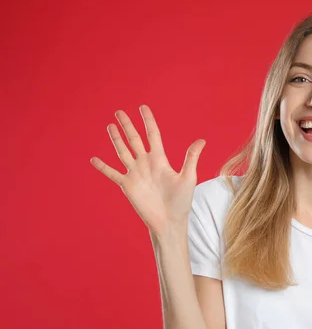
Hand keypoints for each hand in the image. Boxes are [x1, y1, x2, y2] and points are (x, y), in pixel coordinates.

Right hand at [90, 105, 205, 237]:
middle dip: (127, 125)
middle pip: (134, 139)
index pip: (152, 135)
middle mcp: (146, 163)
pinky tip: (94, 159)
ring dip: (116, 139)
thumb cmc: (181, 201)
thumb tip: (202, 140)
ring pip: (122, 152)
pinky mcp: (127, 186)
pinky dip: (103, 167)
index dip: (148, 121)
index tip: (143, 107)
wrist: (169, 221)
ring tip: (110, 126)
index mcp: (160, 159)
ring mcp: (135, 174)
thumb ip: (191, 158)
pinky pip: (113, 174)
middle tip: (119, 111)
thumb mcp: (188, 177)